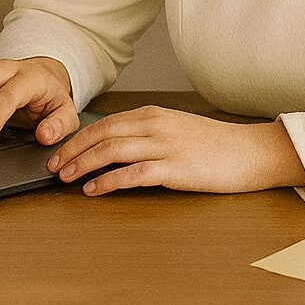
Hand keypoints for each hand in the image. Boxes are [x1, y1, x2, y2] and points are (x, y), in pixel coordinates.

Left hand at [44, 105, 304, 195]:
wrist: (251, 152)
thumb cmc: (216, 146)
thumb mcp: (178, 130)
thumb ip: (149, 134)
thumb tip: (116, 147)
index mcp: (155, 115)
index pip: (106, 123)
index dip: (78, 138)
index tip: (60, 152)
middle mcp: (156, 125)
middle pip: (103, 134)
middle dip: (73, 151)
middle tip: (53, 167)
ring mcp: (166, 145)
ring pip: (112, 151)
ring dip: (84, 165)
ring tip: (66, 178)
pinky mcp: (175, 167)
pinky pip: (133, 173)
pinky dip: (108, 181)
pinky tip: (94, 190)